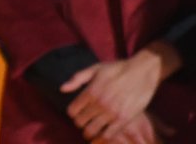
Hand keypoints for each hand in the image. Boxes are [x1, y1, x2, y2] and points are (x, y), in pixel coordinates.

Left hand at [62, 45, 176, 140]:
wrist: (141, 72)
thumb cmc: (116, 69)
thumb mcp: (94, 69)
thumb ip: (77, 79)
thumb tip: (61, 89)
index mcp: (90, 91)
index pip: (72, 111)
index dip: (72, 113)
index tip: (76, 112)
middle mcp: (99, 103)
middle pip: (80, 122)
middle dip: (80, 122)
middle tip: (84, 121)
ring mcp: (112, 113)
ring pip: (92, 130)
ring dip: (89, 131)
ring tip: (92, 128)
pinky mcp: (124, 119)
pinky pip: (108, 134)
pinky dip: (103, 135)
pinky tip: (104, 131)